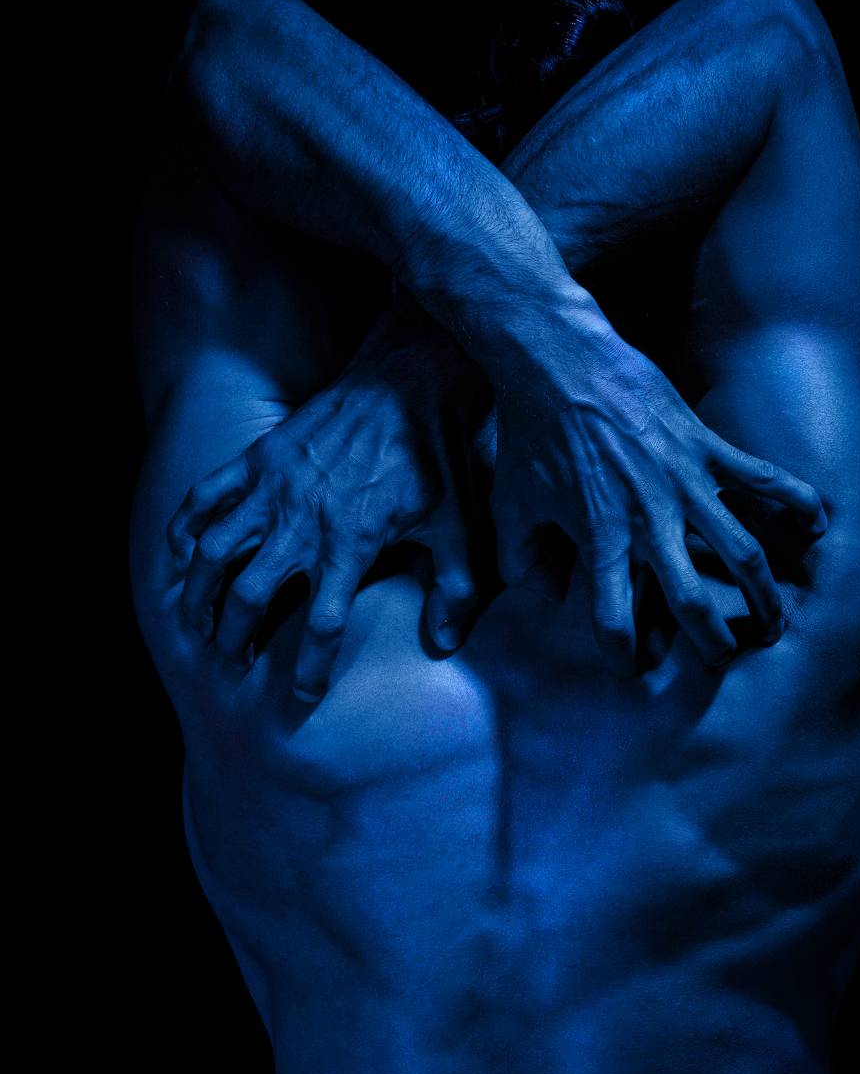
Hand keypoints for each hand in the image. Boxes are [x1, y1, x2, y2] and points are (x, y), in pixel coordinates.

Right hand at [166, 302, 495, 701]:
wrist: (408, 379)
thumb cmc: (436, 455)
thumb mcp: (462, 524)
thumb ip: (457, 587)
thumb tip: (446, 642)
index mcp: (353, 543)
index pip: (324, 623)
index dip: (310, 666)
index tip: (302, 695)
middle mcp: (303, 520)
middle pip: (249, 595)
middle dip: (235, 637)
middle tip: (233, 660)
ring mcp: (274, 487)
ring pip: (214, 551)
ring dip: (199, 593)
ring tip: (196, 623)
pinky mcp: (258, 456)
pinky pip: (205, 496)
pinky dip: (186, 526)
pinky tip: (183, 555)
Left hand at [488, 309, 827, 673]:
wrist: (558, 360)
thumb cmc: (530, 432)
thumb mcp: (510, 503)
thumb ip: (521, 559)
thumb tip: (542, 597)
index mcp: (599, 540)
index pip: (614, 620)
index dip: (623, 655)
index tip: (632, 668)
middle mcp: (648, 520)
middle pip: (691, 602)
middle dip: (712, 642)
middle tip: (724, 660)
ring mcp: (683, 483)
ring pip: (741, 552)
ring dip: (765, 594)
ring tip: (778, 621)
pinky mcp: (705, 446)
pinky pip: (763, 478)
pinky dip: (796, 502)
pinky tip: (818, 526)